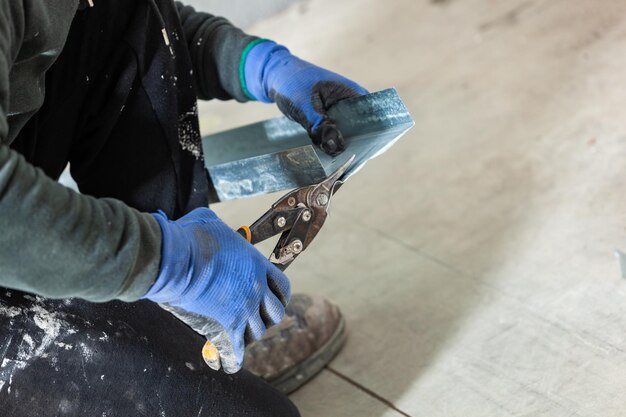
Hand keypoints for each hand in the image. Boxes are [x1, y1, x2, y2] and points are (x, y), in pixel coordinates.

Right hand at [143, 208, 289, 373]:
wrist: (178, 258)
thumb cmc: (193, 237)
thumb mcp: (211, 223)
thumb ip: (218, 230)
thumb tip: (206, 223)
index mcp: (257, 264)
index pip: (282, 285)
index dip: (280, 294)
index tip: (274, 298)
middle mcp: (256, 287)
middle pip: (275, 311)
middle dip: (268, 316)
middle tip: (257, 317)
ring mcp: (245, 306)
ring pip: (259, 330)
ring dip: (251, 333)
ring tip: (242, 334)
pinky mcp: (229, 322)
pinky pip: (238, 347)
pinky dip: (235, 357)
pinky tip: (232, 362)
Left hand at [243, 40, 367, 155]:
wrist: (276, 77)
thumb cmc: (292, 83)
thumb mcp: (305, 105)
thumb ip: (320, 126)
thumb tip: (337, 149)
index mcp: (352, 93)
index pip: (373, 116)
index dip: (373, 135)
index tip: (366, 153)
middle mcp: (351, 103)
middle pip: (362, 128)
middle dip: (357, 145)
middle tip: (350, 162)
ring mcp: (341, 112)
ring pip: (348, 134)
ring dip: (343, 146)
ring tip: (340, 163)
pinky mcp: (330, 119)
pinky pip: (336, 134)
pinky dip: (332, 143)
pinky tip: (328, 157)